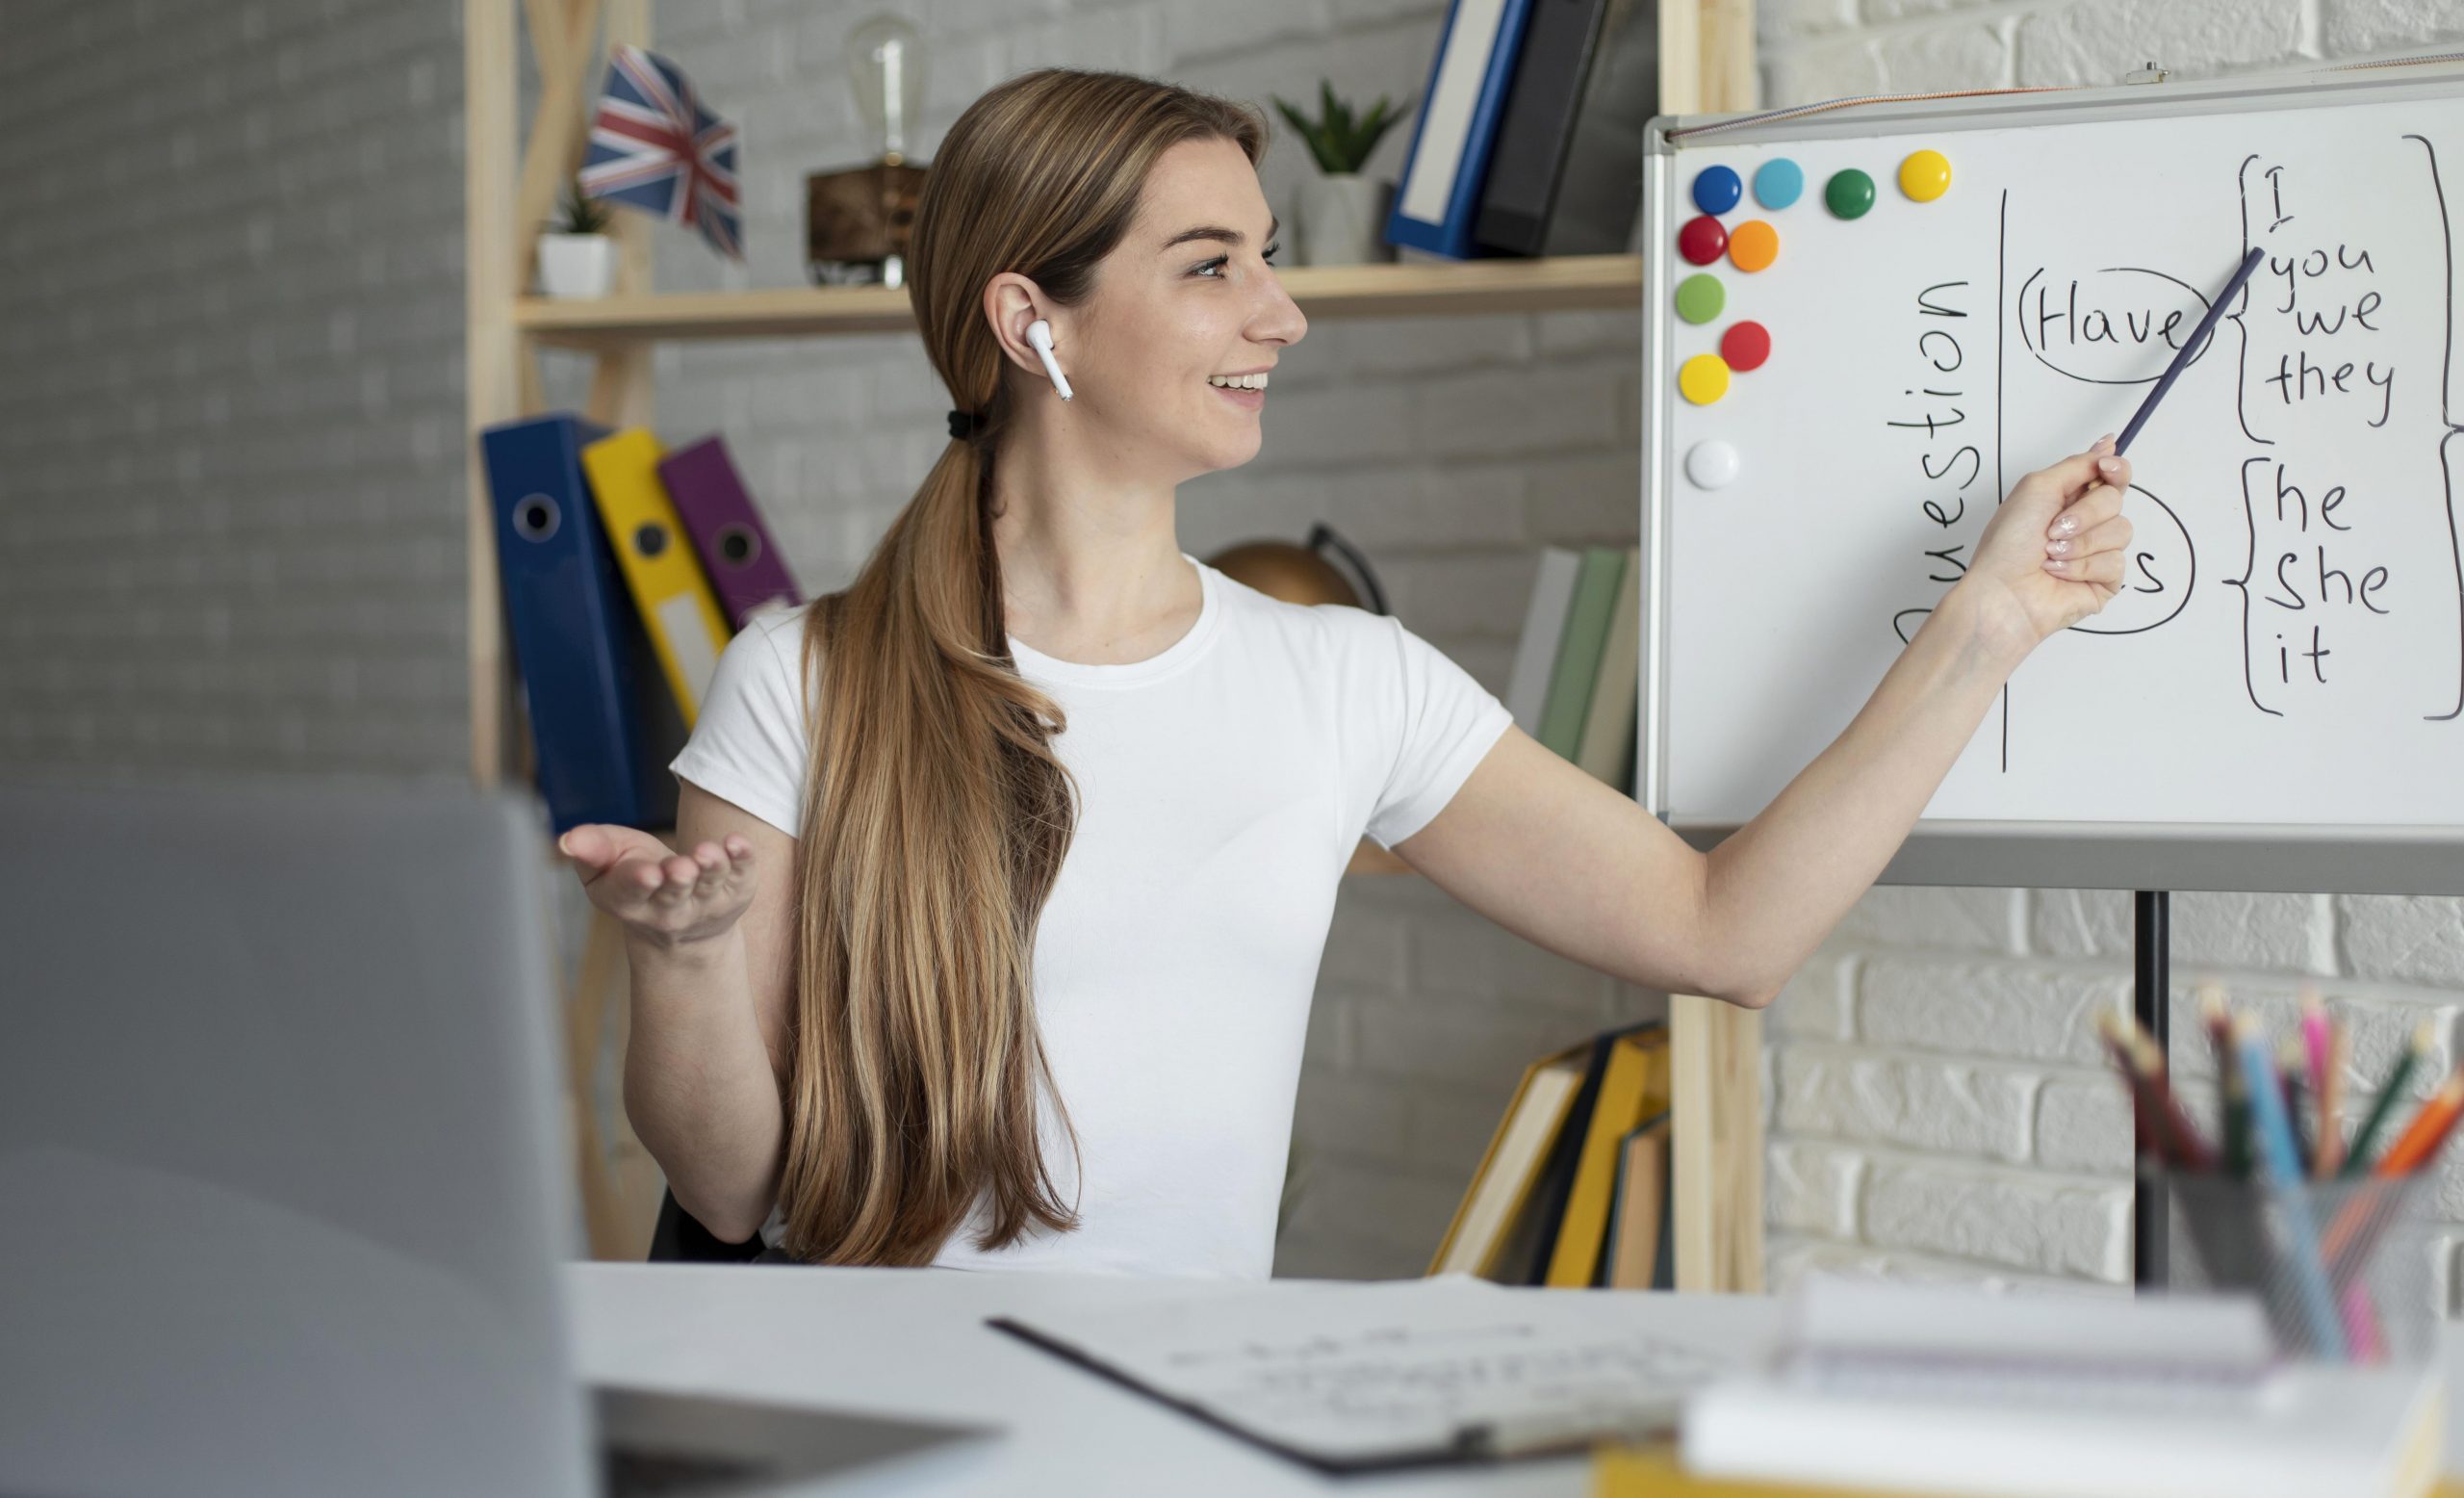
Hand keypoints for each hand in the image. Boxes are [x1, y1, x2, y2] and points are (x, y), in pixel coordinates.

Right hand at [558, 823, 756, 949]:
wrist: (684, 927)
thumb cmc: (637, 878)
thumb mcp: (607, 865)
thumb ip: (591, 849)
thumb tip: (567, 840)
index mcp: (630, 901)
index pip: (632, 892)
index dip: (639, 882)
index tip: (648, 873)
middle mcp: (669, 909)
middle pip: (673, 893)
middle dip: (677, 879)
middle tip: (681, 867)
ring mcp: (705, 904)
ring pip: (709, 885)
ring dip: (710, 867)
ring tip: (708, 852)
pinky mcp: (736, 893)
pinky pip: (742, 876)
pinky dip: (742, 859)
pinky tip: (737, 842)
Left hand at [1956, 434, 2134, 648]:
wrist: (2002, 592)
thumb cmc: (2008, 544)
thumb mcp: (2037, 488)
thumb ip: (2077, 465)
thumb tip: (2108, 444)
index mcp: (2069, 499)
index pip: (2112, 476)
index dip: (2115, 469)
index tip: (2105, 468)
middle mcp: (2086, 524)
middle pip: (2116, 499)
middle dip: (2085, 513)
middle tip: (2053, 529)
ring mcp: (2097, 552)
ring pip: (2121, 530)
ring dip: (2081, 542)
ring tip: (2050, 554)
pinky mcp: (2104, 581)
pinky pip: (2115, 562)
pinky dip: (2082, 566)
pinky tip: (2059, 573)